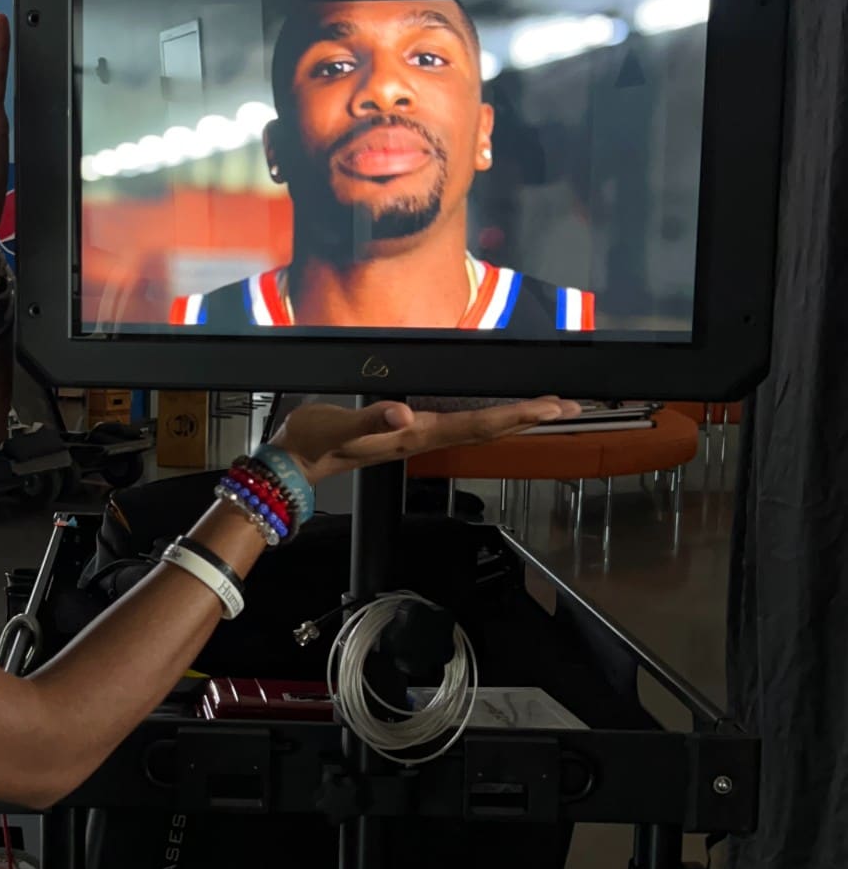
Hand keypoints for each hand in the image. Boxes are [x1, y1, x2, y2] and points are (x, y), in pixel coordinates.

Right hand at [273, 397, 582, 487]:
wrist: (298, 461)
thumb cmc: (316, 440)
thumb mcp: (338, 426)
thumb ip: (370, 420)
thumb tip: (404, 415)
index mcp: (414, 436)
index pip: (474, 425)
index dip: (513, 417)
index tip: (549, 408)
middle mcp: (424, 438)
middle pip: (488, 430)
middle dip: (530, 418)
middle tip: (570, 407)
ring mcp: (419, 438)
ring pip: (479, 429)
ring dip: (516, 420)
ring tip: (549, 410)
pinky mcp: (412, 433)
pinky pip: (462, 426)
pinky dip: (490, 419)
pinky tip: (500, 415)